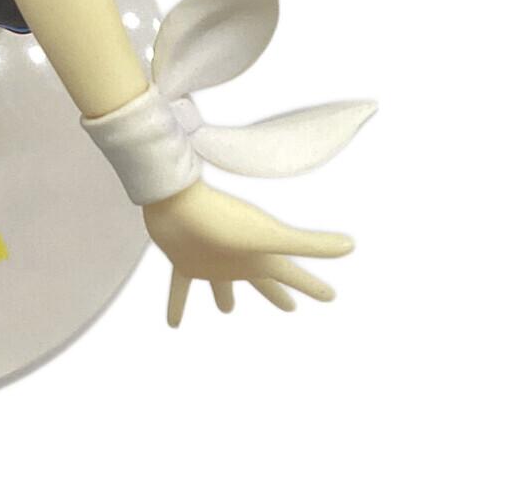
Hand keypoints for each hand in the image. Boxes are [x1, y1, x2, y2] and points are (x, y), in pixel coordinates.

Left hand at [142, 179, 352, 326]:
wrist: (176, 200)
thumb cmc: (223, 217)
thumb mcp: (269, 236)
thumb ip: (308, 244)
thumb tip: (351, 245)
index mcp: (259, 255)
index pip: (292, 274)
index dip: (311, 286)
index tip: (330, 295)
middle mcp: (237, 259)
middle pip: (262, 282)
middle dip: (276, 294)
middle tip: (290, 308)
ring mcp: (210, 261)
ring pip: (220, 285)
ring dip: (223, 296)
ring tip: (226, 310)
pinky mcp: (184, 262)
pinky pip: (180, 289)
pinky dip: (177, 305)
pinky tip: (171, 324)